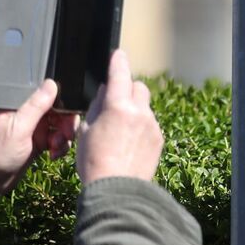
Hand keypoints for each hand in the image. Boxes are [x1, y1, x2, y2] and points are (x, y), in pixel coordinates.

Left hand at [0, 80, 79, 215]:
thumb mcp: (18, 128)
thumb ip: (36, 106)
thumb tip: (51, 83)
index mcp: (19, 104)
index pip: (47, 94)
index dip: (63, 103)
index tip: (69, 116)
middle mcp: (27, 114)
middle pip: (58, 110)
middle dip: (66, 123)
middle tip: (65, 136)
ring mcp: (33, 129)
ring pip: (59, 126)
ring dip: (63, 137)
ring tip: (56, 148)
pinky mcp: (37, 144)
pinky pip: (56, 140)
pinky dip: (59, 147)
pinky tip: (53, 155)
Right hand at [76, 49, 164, 183]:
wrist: (117, 190)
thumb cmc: (94, 162)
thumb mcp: (85, 131)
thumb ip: (97, 107)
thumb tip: (106, 92)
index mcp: (118, 107)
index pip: (120, 74)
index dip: (118, 61)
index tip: (118, 54)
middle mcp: (139, 112)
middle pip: (138, 87)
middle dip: (127, 89)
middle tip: (115, 102)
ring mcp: (152, 126)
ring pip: (145, 106)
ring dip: (135, 110)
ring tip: (120, 131)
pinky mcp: (159, 139)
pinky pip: (150, 124)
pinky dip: (141, 126)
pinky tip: (129, 143)